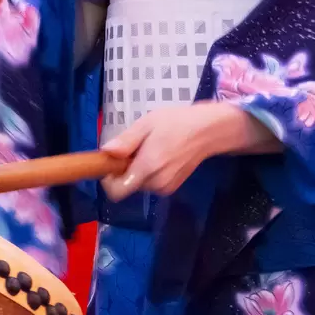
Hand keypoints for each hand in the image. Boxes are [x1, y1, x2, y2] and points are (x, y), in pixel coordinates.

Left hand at [99, 103, 273, 200]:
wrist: (209, 131)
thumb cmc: (176, 123)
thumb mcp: (146, 124)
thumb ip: (126, 141)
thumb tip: (106, 152)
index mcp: (148, 168)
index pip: (117, 191)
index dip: (108, 179)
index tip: (111, 162)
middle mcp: (156, 183)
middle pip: (126, 186)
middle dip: (124, 170)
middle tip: (135, 148)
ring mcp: (166, 188)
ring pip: (138, 185)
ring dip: (137, 170)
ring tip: (150, 149)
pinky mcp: (172, 188)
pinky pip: (150, 184)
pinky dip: (149, 173)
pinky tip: (159, 155)